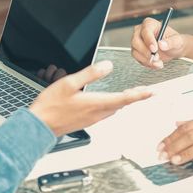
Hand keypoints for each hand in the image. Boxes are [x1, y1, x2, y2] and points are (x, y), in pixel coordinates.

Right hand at [30, 61, 151, 135]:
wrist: (39, 126)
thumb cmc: (51, 106)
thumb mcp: (69, 83)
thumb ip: (90, 74)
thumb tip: (107, 66)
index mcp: (96, 103)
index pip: (124, 98)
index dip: (140, 95)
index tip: (152, 92)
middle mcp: (97, 113)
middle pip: (121, 104)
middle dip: (134, 97)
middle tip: (145, 91)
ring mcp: (92, 119)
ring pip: (114, 109)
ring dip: (124, 101)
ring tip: (132, 94)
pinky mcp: (87, 121)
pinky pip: (105, 113)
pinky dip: (113, 105)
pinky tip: (110, 102)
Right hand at [131, 17, 185, 68]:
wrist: (172, 49)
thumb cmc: (174, 41)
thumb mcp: (177, 41)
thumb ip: (171, 42)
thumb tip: (162, 44)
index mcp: (150, 24)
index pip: (145, 31)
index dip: (149, 40)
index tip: (154, 49)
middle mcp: (141, 31)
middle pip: (136, 41)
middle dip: (146, 52)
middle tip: (157, 58)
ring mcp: (137, 42)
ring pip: (135, 52)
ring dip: (147, 60)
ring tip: (159, 63)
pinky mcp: (137, 51)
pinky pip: (138, 59)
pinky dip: (147, 63)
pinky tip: (155, 64)